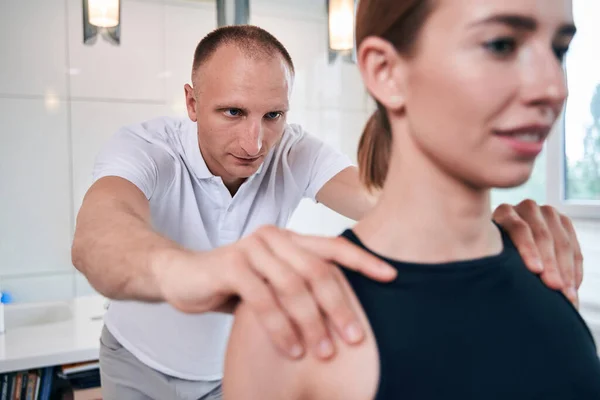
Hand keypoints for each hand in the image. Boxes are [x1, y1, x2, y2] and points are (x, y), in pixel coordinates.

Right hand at [154, 225, 396, 360]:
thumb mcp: (271, 282)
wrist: (183, 276)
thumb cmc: (234, 282)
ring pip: (292, 286)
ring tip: (322, 352)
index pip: (333, 247)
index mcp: (289, 239)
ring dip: (311, 323)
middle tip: (354, 338)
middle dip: (339, 307)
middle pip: (317, 271)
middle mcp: (274, 238)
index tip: (392, 276)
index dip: (363, 261)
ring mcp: (252, 248)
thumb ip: (299, 286)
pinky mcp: (231, 265)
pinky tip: (292, 349)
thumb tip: (341, 311)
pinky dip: (280, 328)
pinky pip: (263, 300)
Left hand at [492, 200, 583, 306]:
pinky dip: (574, 268)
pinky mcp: (563, 221)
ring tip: (567, 294)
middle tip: (555, 287)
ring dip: (566, 270)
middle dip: (550, 264)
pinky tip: (572, 286)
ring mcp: (547, 213)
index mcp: (504, 212)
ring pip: (561, 242)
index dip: (528, 249)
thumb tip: (500, 277)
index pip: (519, 228)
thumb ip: (495, 258)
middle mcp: (526, 208)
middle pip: (542, 236)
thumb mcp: (489, 252)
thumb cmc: (493, 255)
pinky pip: (573, 246)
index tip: (536, 270)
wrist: (506, 245)